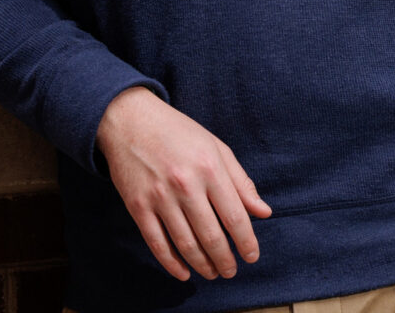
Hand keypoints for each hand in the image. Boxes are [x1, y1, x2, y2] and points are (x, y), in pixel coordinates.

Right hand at [96, 86, 271, 281]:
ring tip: (213, 273)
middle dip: (225, 259)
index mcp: (210, 168)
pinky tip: (184, 272)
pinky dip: (171, 263)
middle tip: (232, 271)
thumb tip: (264, 212)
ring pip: (185, 243)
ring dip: (202, 264)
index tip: (252, 256)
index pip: (234, 215)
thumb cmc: (179, 133)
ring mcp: (159, 197)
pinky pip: (157, 243)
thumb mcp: (216, 148)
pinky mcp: (137, 206)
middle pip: (211, 235)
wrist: (130, 121)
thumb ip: (241, 182)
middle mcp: (186, 184)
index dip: (246, 241)